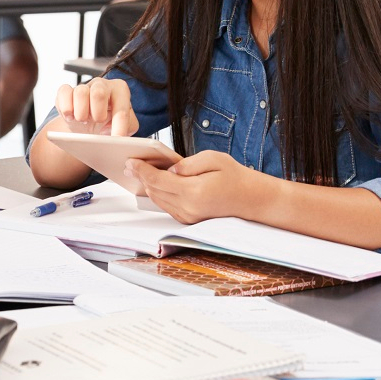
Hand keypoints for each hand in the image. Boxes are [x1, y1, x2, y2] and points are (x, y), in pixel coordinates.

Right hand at [52, 78, 138, 136]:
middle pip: (99, 93)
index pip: (121, 108)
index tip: (116, 139)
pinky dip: (66, 108)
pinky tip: (70, 117)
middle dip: (97, 114)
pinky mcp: (66, 91)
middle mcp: (102, 85)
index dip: (119, 126)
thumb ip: (127, 127)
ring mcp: (83, 86)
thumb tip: (112, 132)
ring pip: (81, 93)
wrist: (87, 126)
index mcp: (120, 90)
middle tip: (97, 122)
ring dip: (81, 113)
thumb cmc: (108, 124)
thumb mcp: (124, 126)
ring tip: (83, 120)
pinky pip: (64, 93)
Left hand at [130, 150, 277, 224]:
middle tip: (130, 164)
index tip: (130, 161)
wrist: (251, 199)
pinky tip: (155, 182)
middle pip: (154, 191)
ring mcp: (187, 216)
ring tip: (139, 171)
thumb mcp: (214, 159)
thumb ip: (188, 164)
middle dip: (141, 177)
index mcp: (193, 192)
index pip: (158, 180)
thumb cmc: (235, 176)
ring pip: (158, 199)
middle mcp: (188, 208)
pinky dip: (159, 193)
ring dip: (148, 185)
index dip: (141, 170)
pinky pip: (167, 205)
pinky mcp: (188, 219)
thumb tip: (168, 170)